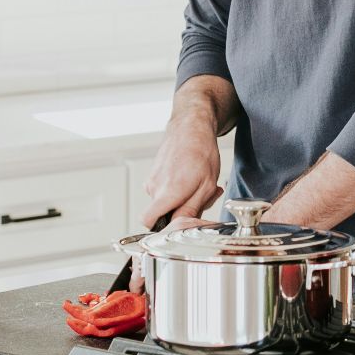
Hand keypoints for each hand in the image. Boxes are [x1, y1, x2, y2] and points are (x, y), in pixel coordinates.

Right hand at [141, 109, 223, 229]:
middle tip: (200, 197)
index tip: (179, 222)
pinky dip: (177, 188)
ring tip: (198, 183)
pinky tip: (190, 177)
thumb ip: (191, 209)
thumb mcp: (206, 185)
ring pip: (164, 201)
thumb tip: (179, 225)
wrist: (191, 127)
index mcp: (167, 192)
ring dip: (181, 198)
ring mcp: (151, 179)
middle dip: (181, 211)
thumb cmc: (201, 152)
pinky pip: (163, 190)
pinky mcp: (153, 174)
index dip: (163, 227)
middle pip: (162, 213)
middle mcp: (154, 187)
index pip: (148, 221)